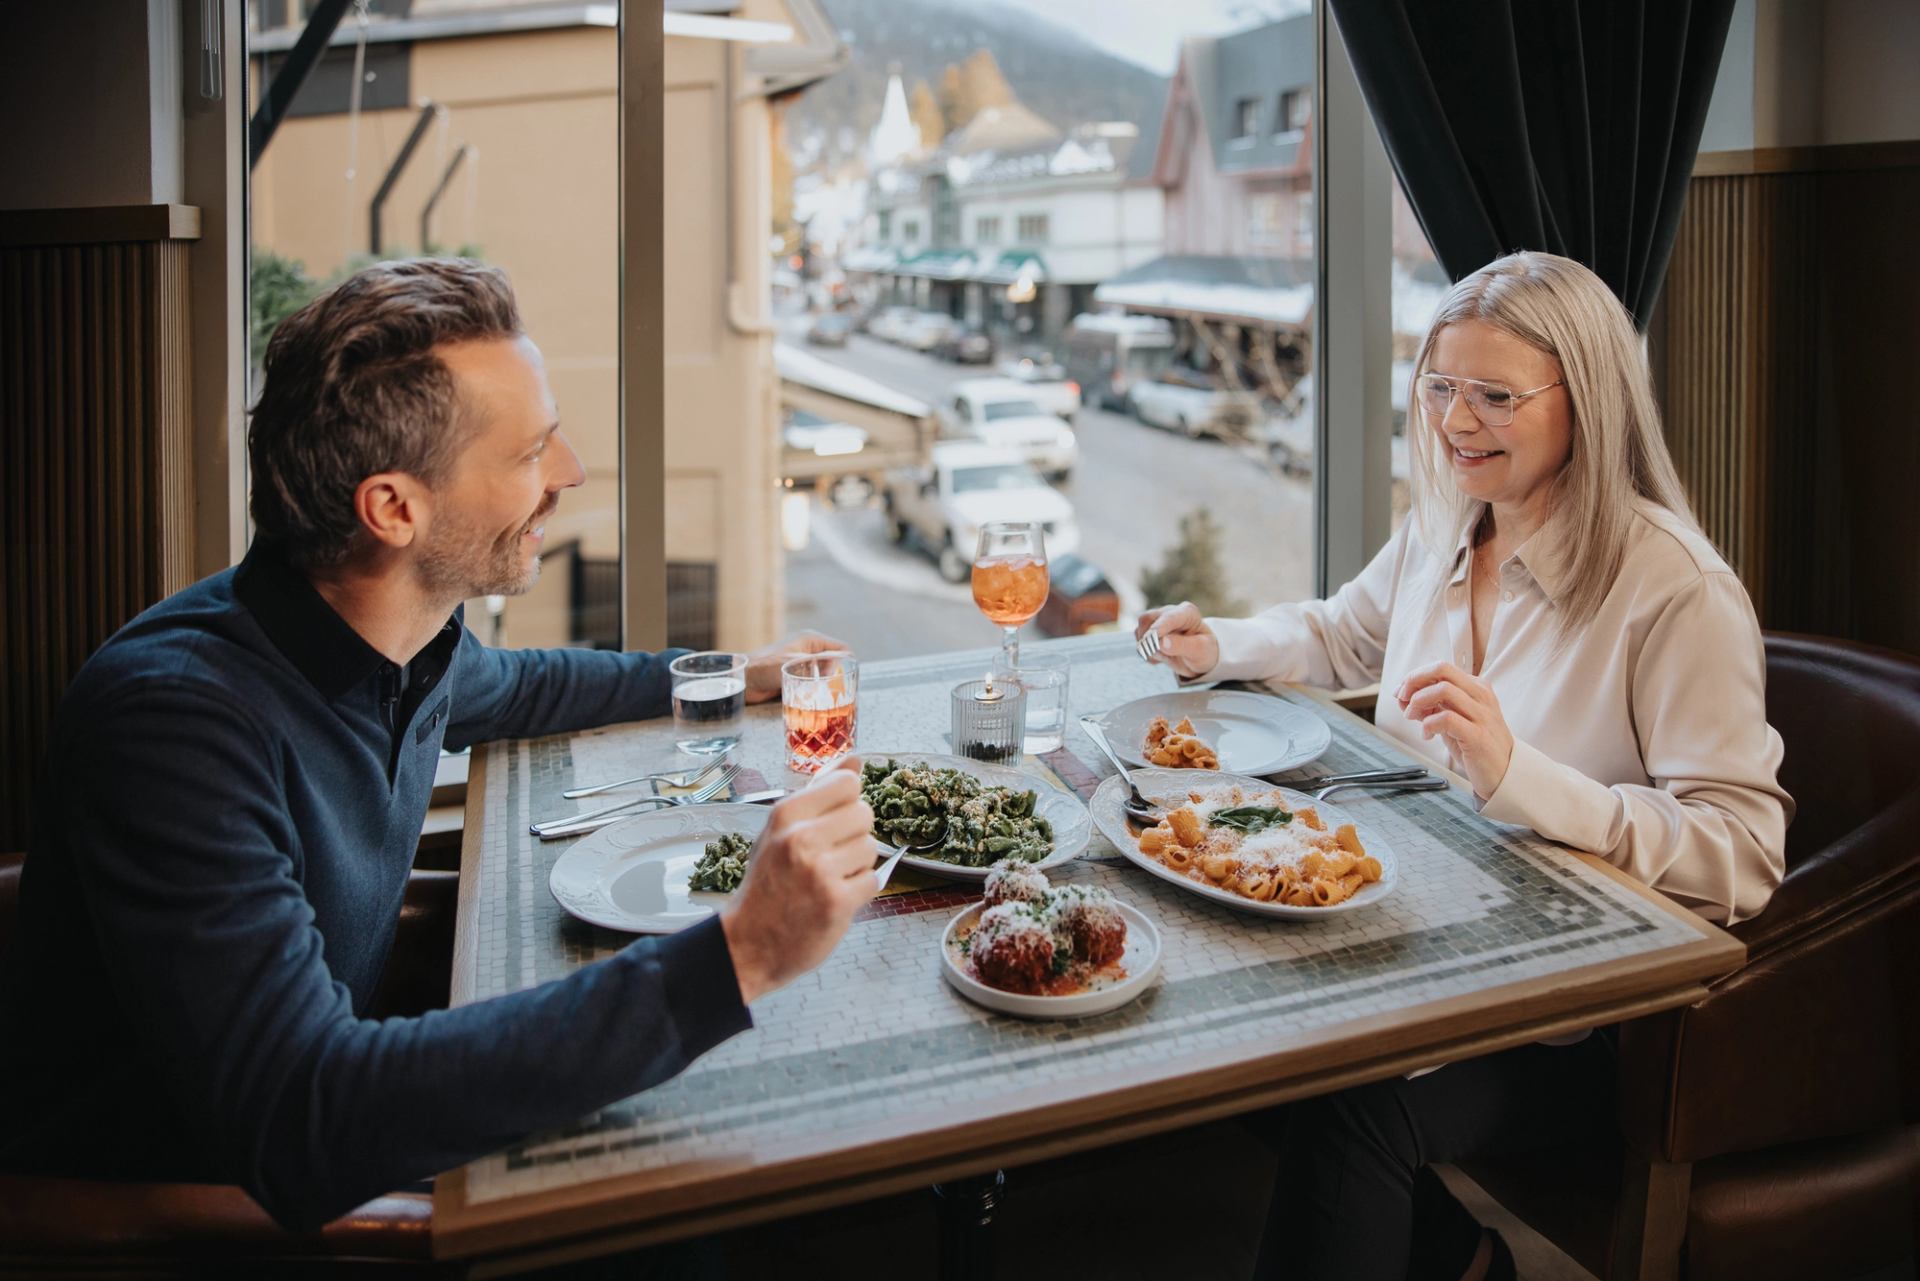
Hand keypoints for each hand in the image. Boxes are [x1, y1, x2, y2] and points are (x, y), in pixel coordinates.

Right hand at [719, 756, 875, 1002]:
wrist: (749, 943)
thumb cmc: (767, 883)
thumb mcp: (780, 830)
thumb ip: (818, 794)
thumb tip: (856, 758)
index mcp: (785, 814)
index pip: (848, 783)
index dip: (848, 802)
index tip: (832, 821)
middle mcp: (801, 838)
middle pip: (865, 814)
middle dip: (855, 834)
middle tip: (831, 855)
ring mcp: (820, 871)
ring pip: (871, 848)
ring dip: (857, 864)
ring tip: (829, 878)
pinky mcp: (837, 902)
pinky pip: (873, 880)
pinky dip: (859, 890)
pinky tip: (834, 897)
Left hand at [744, 631, 846, 704]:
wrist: (744, 679)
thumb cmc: (765, 668)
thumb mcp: (796, 663)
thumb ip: (819, 661)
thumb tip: (841, 663)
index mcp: (811, 640)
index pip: (841, 648)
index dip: (848, 662)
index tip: (849, 681)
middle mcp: (809, 649)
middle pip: (834, 661)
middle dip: (838, 675)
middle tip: (839, 693)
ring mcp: (802, 661)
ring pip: (824, 672)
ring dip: (826, 683)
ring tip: (828, 698)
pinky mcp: (795, 673)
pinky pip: (813, 680)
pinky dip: (816, 688)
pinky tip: (816, 699)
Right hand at [1133, 602, 1219, 679]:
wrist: (1197, 658)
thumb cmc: (1202, 651)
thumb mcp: (1200, 651)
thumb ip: (1183, 645)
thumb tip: (1162, 642)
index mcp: (1188, 612)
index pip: (1170, 617)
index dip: (1160, 627)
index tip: (1153, 638)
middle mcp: (1170, 612)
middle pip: (1148, 619)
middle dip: (1148, 638)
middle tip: (1159, 655)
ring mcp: (1158, 620)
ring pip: (1140, 629)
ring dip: (1147, 646)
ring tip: (1166, 656)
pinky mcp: (1148, 630)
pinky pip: (1138, 639)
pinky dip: (1146, 651)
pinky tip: (1161, 656)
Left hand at [1396, 662, 1513, 799]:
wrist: (1505, 774)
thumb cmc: (1477, 746)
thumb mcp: (1452, 721)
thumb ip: (1430, 707)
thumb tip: (1402, 697)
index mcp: (1476, 688)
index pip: (1441, 668)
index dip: (1415, 677)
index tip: (1400, 693)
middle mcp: (1480, 696)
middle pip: (1442, 670)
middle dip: (1414, 680)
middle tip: (1402, 698)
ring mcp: (1481, 714)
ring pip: (1443, 690)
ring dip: (1418, 701)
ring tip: (1412, 717)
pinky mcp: (1477, 735)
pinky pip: (1446, 718)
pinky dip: (1428, 724)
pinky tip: (1427, 735)